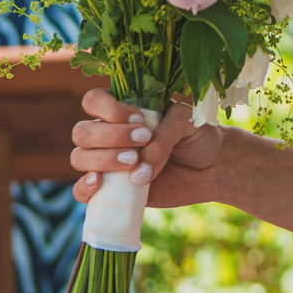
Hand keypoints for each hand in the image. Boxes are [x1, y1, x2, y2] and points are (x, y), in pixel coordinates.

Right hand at [68, 88, 220, 208]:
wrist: (213, 168)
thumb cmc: (197, 136)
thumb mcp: (186, 122)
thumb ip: (163, 135)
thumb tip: (138, 171)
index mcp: (123, 110)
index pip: (94, 101)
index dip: (109, 109)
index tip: (138, 119)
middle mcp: (109, 135)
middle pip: (82, 131)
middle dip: (109, 136)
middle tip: (142, 141)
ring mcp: (108, 163)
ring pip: (80, 157)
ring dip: (103, 159)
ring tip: (134, 162)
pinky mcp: (112, 191)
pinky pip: (82, 191)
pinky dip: (84, 188)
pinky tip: (100, 183)